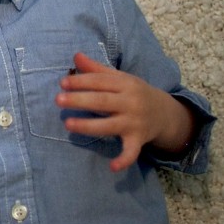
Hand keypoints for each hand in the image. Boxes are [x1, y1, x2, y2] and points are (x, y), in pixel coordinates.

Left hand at [57, 53, 194, 172]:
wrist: (165, 113)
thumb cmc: (134, 93)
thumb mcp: (119, 78)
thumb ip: (97, 69)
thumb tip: (75, 56)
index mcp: (125, 84)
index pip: (101, 81)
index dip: (82, 81)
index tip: (63, 83)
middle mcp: (131, 102)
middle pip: (102, 101)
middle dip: (80, 100)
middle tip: (58, 100)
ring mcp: (134, 122)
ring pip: (110, 125)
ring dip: (88, 126)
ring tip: (68, 124)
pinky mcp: (138, 139)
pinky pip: (132, 151)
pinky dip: (124, 160)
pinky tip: (112, 167)